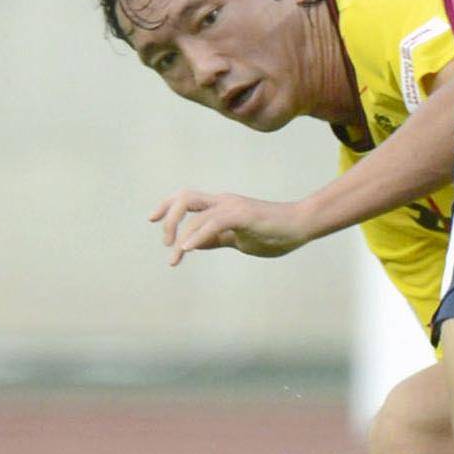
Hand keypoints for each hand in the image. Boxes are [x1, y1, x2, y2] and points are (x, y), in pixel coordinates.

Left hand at [149, 190, 313, 264]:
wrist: (301, 225)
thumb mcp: (238, 240)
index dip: (166, 206)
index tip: (152, 220)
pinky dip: (197, 235)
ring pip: (195, 212)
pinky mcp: (243, 215)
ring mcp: (233, 206)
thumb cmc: (274, 233)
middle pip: (184, 197)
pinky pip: (213, 222)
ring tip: (175, 257)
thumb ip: (216, 240)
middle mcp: (223, 201)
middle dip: (167, 217)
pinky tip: (189, 249)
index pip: (186, 198)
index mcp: (221, 205)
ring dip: (180, 236)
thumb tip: (193, 244)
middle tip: (165, 243)